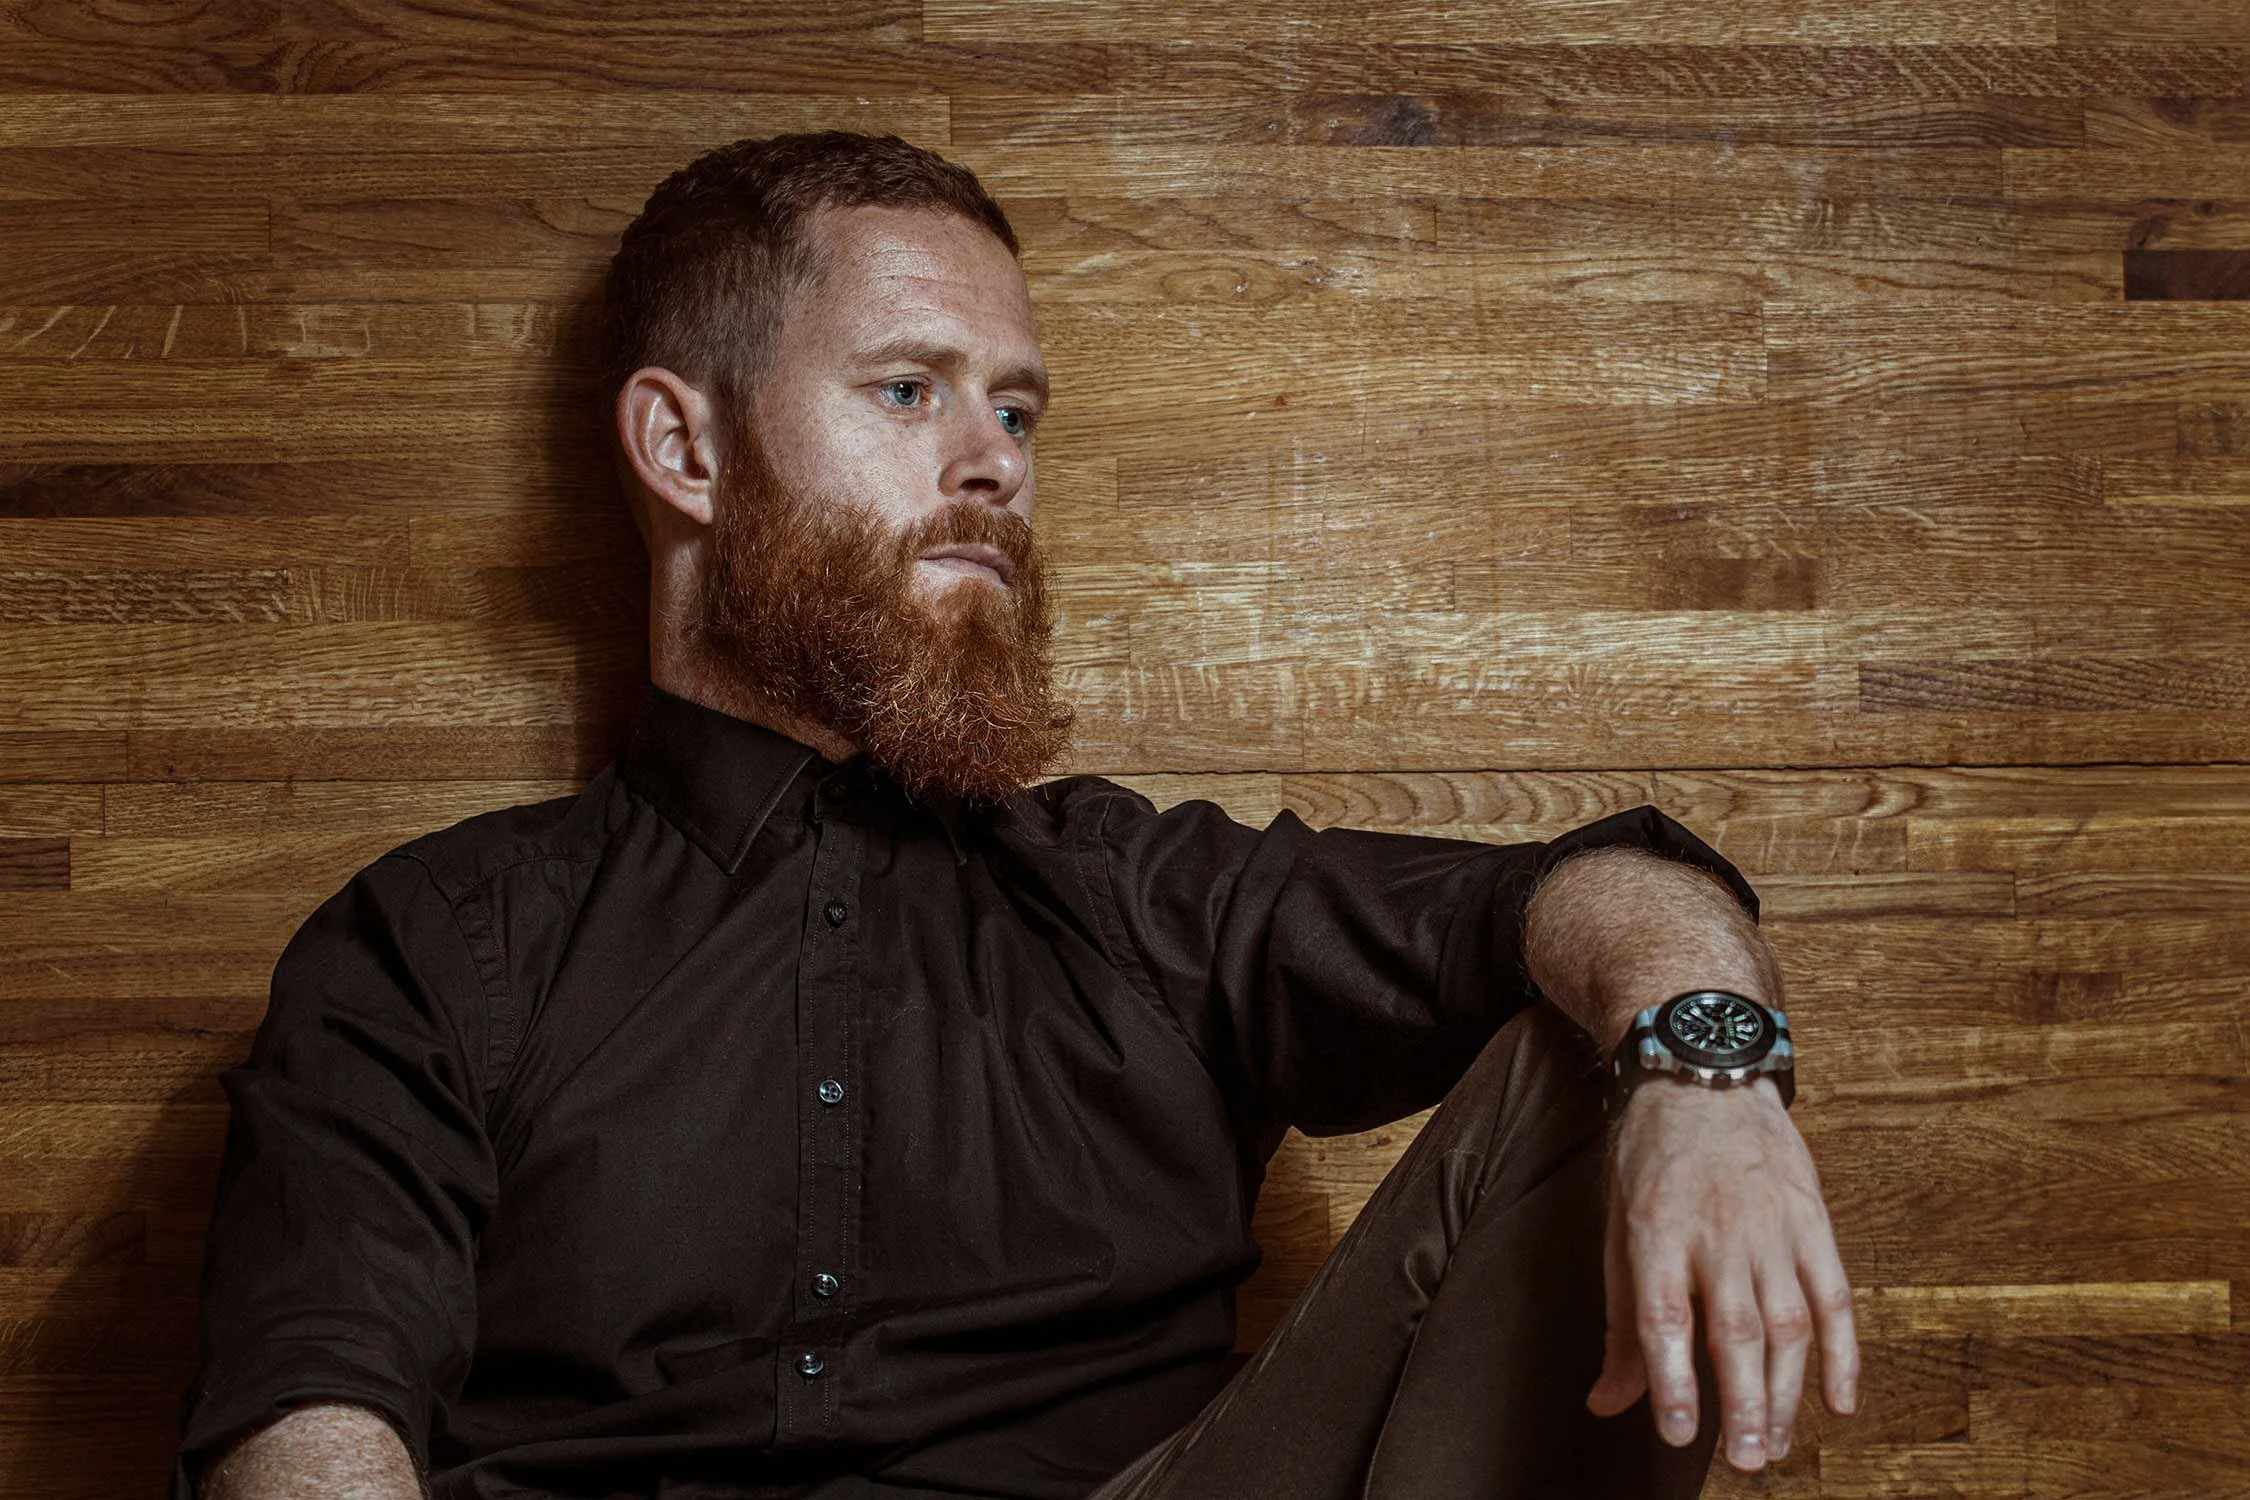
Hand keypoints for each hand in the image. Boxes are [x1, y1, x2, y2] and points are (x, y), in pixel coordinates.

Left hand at [1583, 1074, 1858, 1470]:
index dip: (1673, 1381)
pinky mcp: (1813, 1222)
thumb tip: (1606, 1402)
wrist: (1702, 1075)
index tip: (1677, 1433)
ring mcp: (1773, 1227)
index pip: (1665, 1318)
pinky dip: (1844, 1354)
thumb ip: (1619, 1321)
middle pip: (1736, 1332)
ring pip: (1790, 1325)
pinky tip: (1838, 1401)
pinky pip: (1836, 1297)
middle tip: (1744, 1461)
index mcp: (1657, 1231)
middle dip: (1742, 1405)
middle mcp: (1718, 1232)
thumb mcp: (1617, 1228)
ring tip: (1774, 1444)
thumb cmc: (1650, 1157)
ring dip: (1786, 1393)